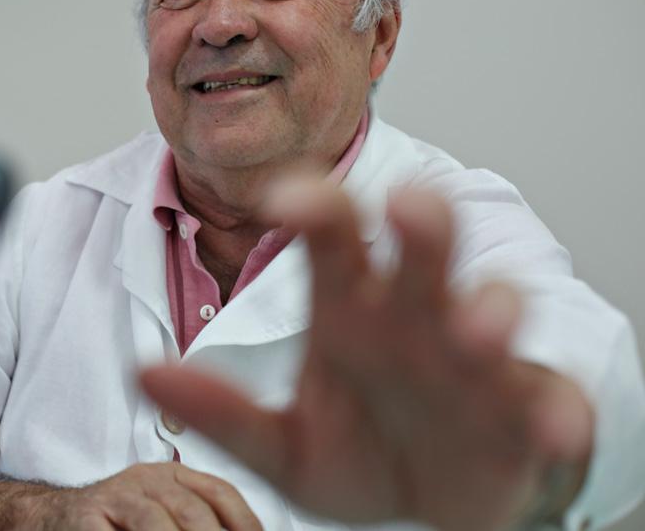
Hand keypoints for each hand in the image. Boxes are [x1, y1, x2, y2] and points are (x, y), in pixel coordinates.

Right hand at [27, 463, 261, 530]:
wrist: (50, 518)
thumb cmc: (116, 523)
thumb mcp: (162, 514)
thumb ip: (197, 518)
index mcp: (172, 475)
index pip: (219, 491)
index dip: (243, 521)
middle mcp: (146, 479)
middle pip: (191, 509)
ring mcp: (115, 496)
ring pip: (154, 522)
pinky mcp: (86, 516)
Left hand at [141, 181, 592, 530]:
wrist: (425, 503)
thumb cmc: (358, 450)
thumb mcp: (280, 443)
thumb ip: (221, 411)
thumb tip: (145, 373)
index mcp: (349, 309)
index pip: (333, 239)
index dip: (315, 211)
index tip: (284, 197)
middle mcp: (414, 318)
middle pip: (419, 252)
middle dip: (420, 226)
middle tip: (408, 207)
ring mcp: (475, 359)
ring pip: (487, 309)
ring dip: (486, 310)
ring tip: (476, 326)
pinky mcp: (526, 408)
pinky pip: (543, 399)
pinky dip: (550, 412)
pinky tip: (546, 427)